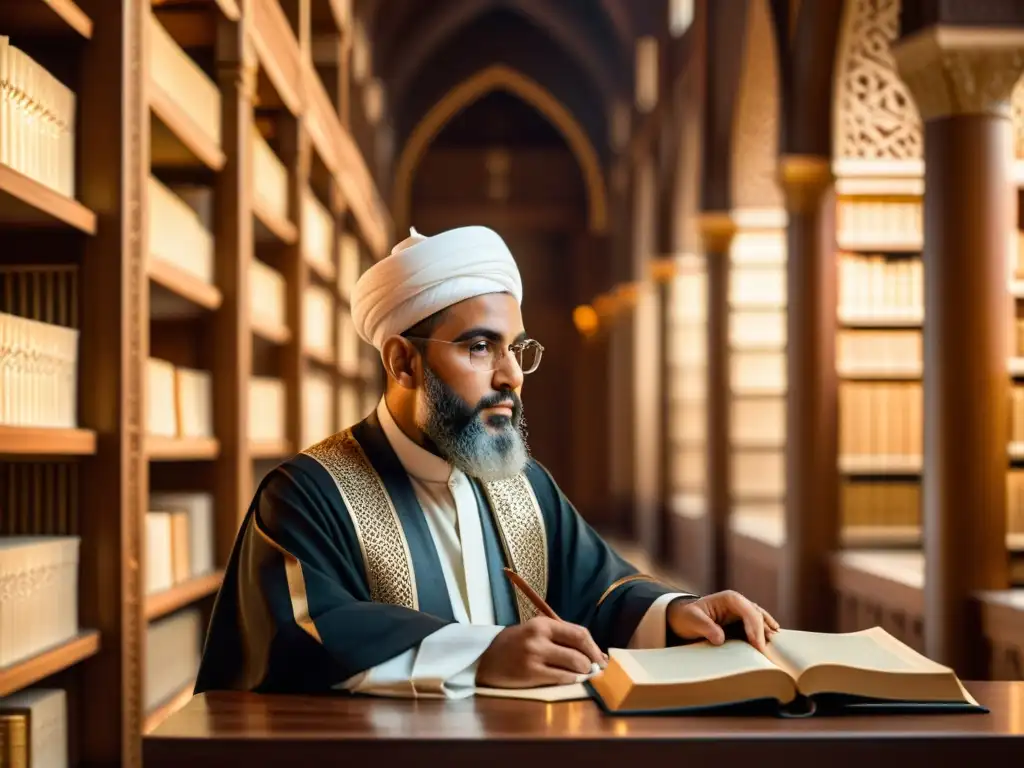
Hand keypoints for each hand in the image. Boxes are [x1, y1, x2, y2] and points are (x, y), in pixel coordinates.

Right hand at [475, 617, 606, 687]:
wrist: (484, 658)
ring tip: (581, 674)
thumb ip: (560, 638)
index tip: (601, 658)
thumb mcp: (535, 632)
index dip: (594, 647)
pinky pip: (561, 678)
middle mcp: (539, 637)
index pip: (579, 633)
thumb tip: (593, 653)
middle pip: (580, 649)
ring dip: (583, 672)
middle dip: (592, 662)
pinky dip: (570, 680)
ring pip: (574, 665)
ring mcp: (534, 655)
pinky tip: (569, 679)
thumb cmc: (514, 645)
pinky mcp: (530, 673)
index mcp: (542, 623)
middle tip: (595, 669)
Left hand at [667, 590, 780, 652]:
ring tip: (774, 648)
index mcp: (730, 598)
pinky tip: (772, 639)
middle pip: (758, 616)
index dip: (756, 629)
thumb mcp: (692, 621)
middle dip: (763, 633)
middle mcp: (739, 602)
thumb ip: (706, 627)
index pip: (749, 612)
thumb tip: (720, 639)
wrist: (682, 618)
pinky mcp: (742, 621)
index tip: (758, 646)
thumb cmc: (687, 617)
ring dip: (767, 633)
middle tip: (765, 653)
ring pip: (761, 620)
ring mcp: (742, 611)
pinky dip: (765, 632)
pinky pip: (758, 625)